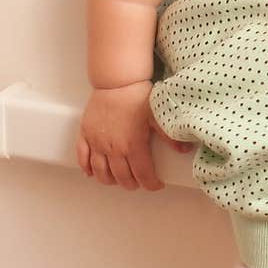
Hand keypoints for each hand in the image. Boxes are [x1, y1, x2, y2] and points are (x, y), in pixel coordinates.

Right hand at [76, 81, 192, 191]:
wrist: (117, 81)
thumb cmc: (136, 96)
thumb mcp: (157, 116)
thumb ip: (169, 135)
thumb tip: (184, 149)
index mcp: (133, 145)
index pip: (142, 175)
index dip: (150, 184)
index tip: (155, 185)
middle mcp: (113, 148)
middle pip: (121, 177)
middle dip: (132, 184)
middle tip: (138, 183)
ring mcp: (97, 142)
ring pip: (101, 172)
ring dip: (110, 180)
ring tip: (118, 180)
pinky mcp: (86, 134)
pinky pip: (82, 156)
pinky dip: (86, 168)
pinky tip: (91, 172)